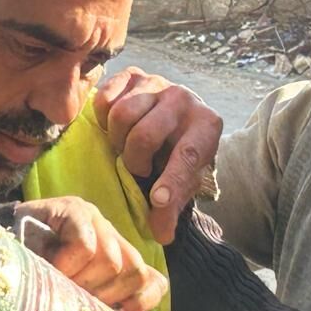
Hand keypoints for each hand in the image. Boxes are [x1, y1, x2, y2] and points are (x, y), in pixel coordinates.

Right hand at [13, 195, 167, 310]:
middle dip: (104, 295)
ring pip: (112, 261)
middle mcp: (110, 233)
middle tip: (74, 299)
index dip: (141, 302)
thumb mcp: (69, 296)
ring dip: (82, 282)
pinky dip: (68, 265)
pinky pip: (85, 245)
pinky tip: (51, 269)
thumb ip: (95, 305)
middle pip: (135, 272)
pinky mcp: (71, 209)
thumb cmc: (30, 280)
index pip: (153, 281)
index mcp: (116, 256)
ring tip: (58, 282)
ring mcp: (93, 217)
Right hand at [92, 68, 222, 243]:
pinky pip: (104, 98)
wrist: (174, 116)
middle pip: (144, 134)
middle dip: (134, 160)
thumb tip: (160, 235)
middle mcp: (184, 98)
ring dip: (117, 139)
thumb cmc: (177, 153)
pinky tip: (114, 127)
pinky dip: (103, 118)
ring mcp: (157, 82)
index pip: (188, 155)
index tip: (157, 200)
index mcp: (207, 125)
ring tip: (125, 147)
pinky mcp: (132, 74)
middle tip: (137, 169)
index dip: (170, 181)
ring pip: (121, 115)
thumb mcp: (182, 180)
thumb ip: (171, 208)